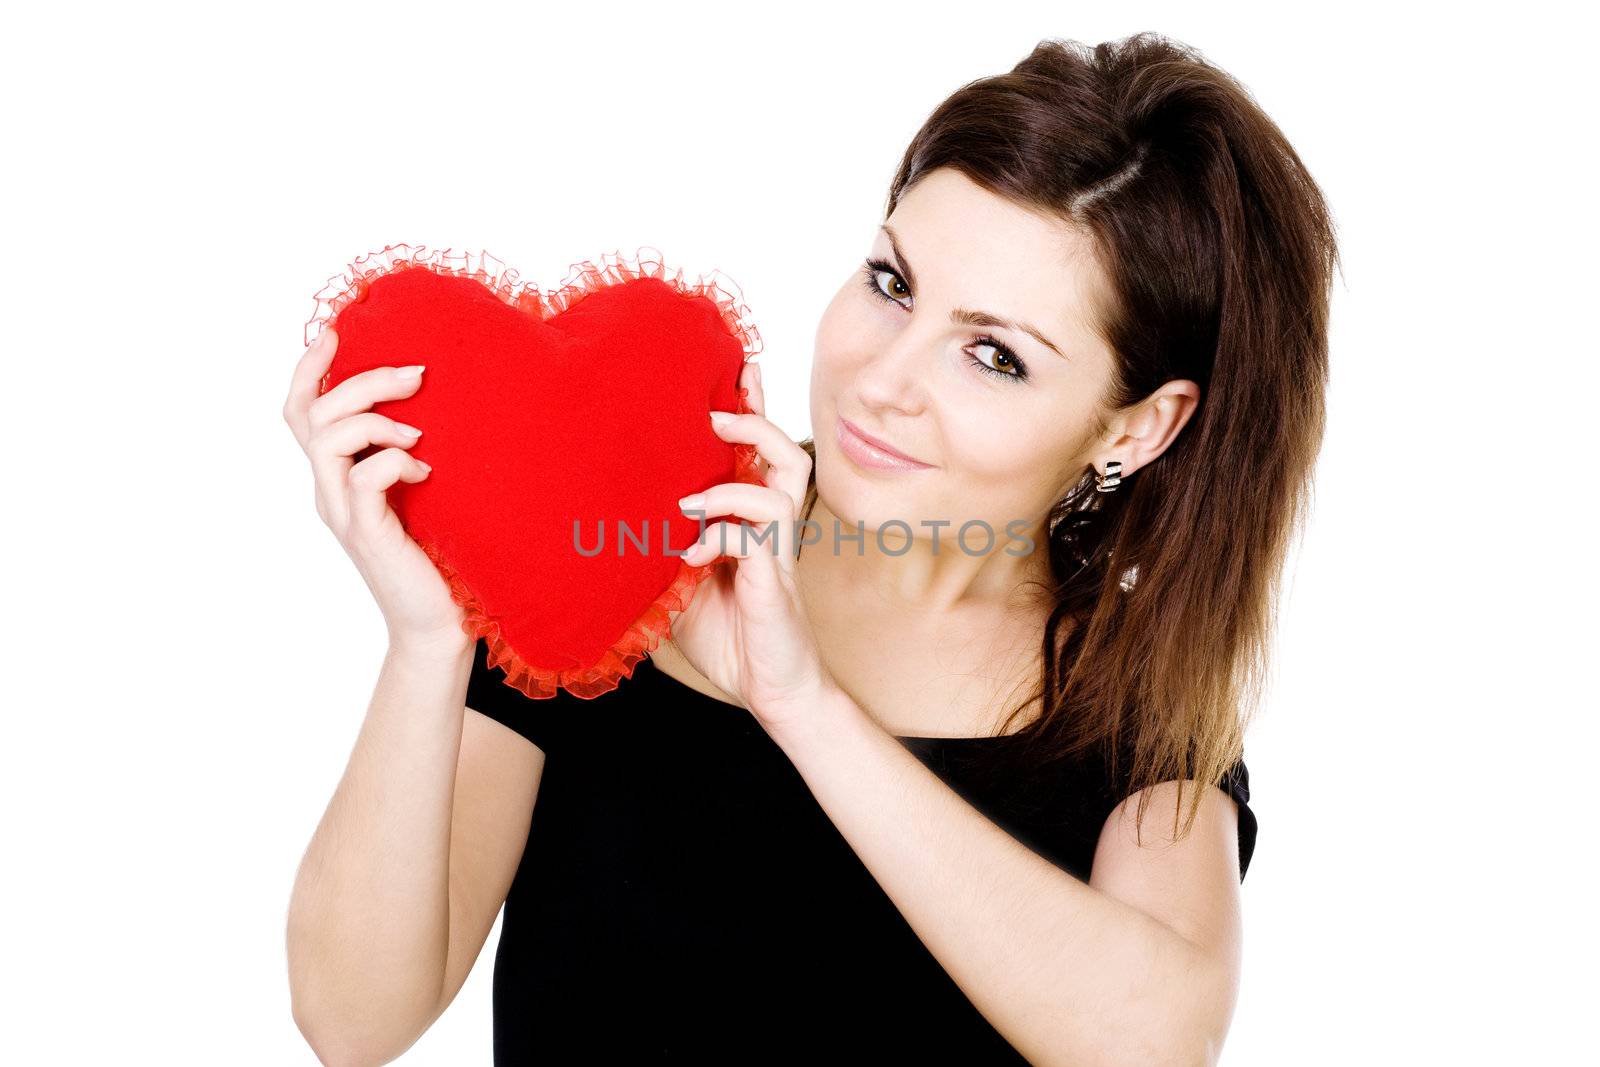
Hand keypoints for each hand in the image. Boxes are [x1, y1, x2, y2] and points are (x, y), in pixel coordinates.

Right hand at [282, 327, 467, 653]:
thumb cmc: (437, 555)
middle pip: (312, 414)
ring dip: (376, 421)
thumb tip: (432, 398)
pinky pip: (364, 481)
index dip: (310, 368)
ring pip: (327, 441)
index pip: (300, 411)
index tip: (338, 332)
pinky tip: (425, 472)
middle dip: (363, 381)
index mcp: (335, 477)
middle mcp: (330, 492)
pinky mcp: (368, 536)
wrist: (439, 623)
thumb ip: (407, 451)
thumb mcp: (418, 490)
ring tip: (419, 433)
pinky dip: (394, 462)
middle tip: (416, 374)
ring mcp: (344, 515)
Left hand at [662, 360, 837, 734]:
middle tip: (714, 412)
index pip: (757, 457)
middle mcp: (771, 531)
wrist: (770, 692)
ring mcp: (777, 554)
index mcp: (750, 525)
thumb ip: (660, 552)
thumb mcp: (679, 587)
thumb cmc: (729, 639)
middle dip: (755, 421)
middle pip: (784, 454)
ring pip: (782, 485)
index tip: (734, 371)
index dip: (751, 412)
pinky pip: (756, 540)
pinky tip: (692, 557)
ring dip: (733, 479)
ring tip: (693, 493)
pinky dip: (721, 536)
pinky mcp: (775, 584)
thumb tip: (607, 524)